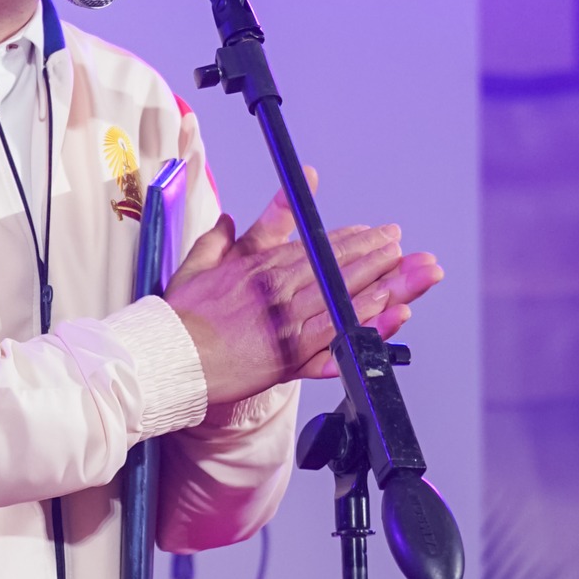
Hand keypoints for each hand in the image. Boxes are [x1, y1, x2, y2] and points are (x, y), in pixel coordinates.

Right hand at [164, 178, 442, 403]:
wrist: (167, 359)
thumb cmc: (179, 318)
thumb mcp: (196, 266)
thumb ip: (219, 240)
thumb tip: (230, 219)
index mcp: (258, 269)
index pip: (312, 249)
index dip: (348, 241)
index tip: (374, 233)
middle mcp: (276, 292)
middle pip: (336, 270)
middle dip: (376, 256)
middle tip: (406, 248)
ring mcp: (284, 325)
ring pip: (342, 299)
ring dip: (382, 285)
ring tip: (412, 274)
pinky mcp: (287, 358)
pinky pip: (334, 340)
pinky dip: (361, 327)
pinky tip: (387, 318)